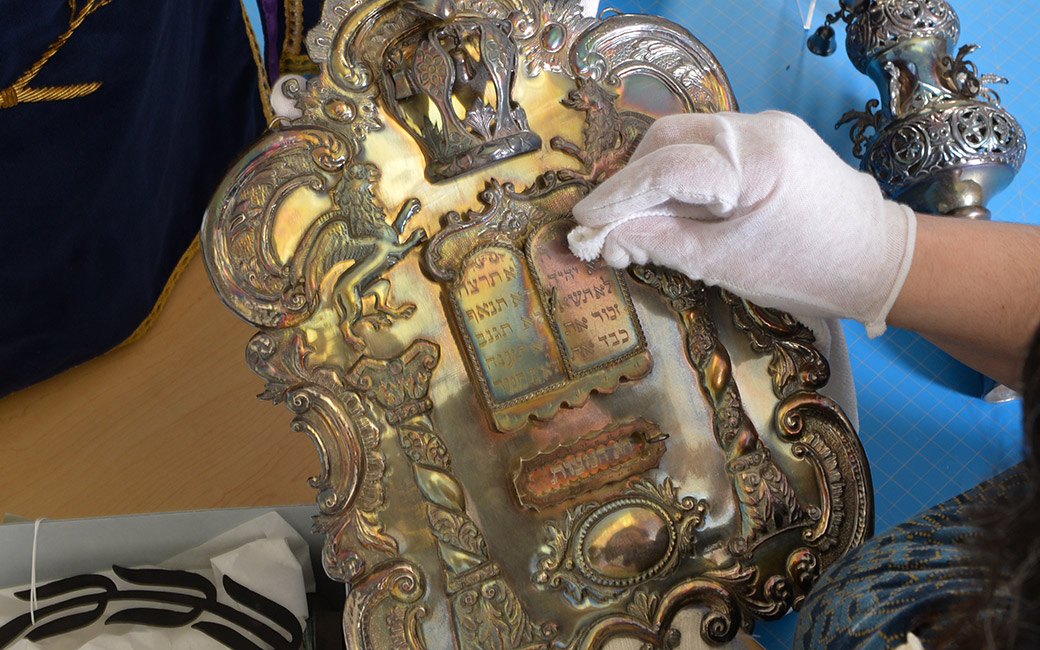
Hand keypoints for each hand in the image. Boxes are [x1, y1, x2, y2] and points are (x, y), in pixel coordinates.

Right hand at [567, 110, 915, 336]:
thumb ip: (659, 243)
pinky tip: (673, 204)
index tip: (583, 222)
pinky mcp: (773, 136)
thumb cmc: (807, 271)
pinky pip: (711, 147)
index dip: (617, 195)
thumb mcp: (724, 265)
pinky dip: (683, 174)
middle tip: (607, 222)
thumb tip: (605, 239)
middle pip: (668, 140)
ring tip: (636, 218)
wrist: (880, 261)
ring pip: (686, 140)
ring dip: (654, 176)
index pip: (664, 166)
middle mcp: (758, 127)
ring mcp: (768, 125)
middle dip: (631, 181)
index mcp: (753, 160)